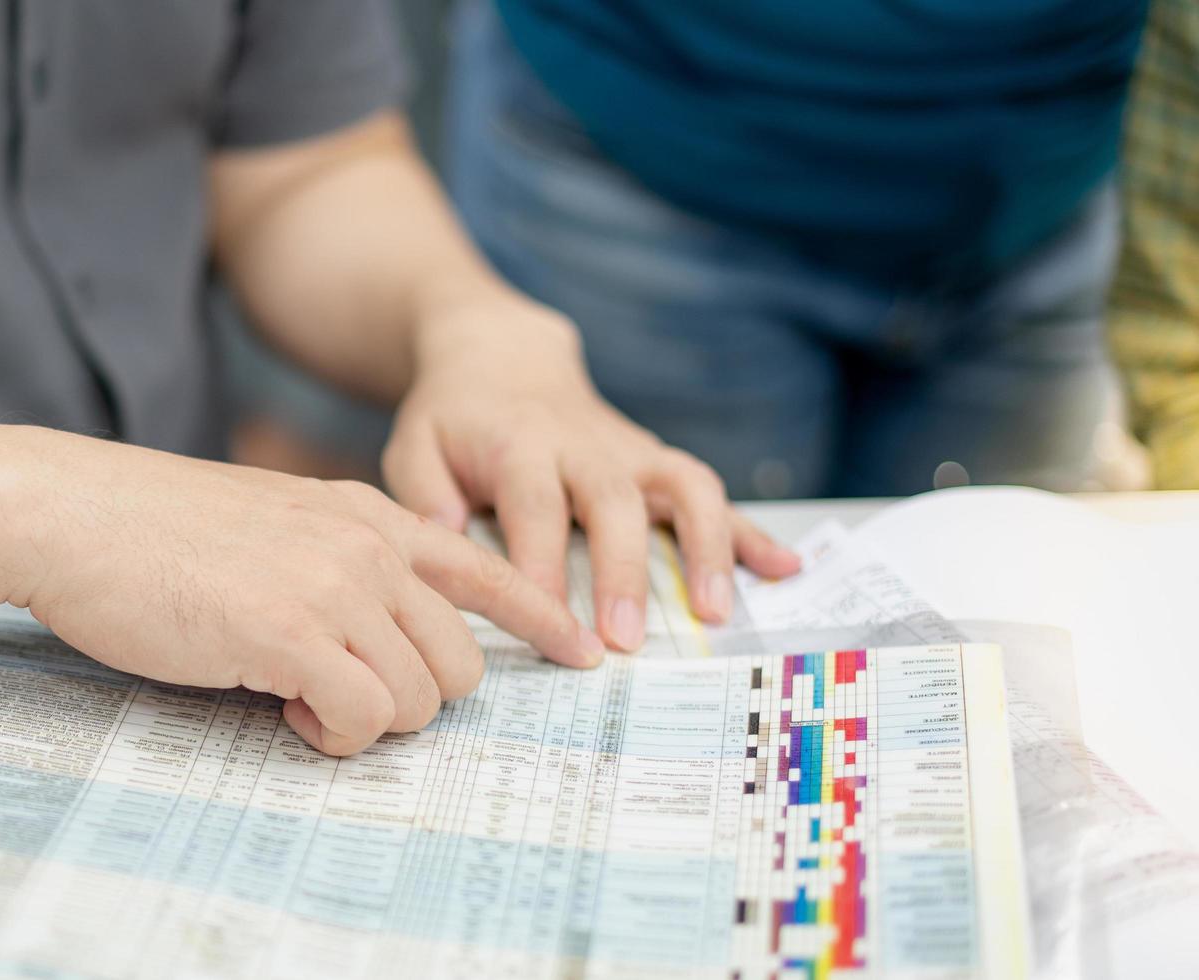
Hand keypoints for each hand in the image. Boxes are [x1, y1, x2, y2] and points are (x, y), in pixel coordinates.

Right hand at [14, 438, 605, 755]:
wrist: (75, 515)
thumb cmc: (155, 532)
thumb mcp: (273, 522)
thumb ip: (337, 561)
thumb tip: (373, 635)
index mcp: (366, 516)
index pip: (486, 569)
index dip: (540, 618)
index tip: (579, 652)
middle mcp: (368, 546)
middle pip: (460, 663)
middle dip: (413, 699)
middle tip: (339, 694)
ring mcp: (335, 586)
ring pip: (421, 698)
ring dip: (368, 721)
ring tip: (298, 697)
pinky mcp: (291, 632)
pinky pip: (363, 718)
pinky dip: (331, 735)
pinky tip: (283, 708)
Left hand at [382, 295, 800, 649]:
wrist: (500, 355)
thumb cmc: (452, 419)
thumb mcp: (412, 445)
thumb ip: (424, 494)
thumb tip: (448, 539)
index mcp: (518, 443)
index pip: (533, 505)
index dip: (543, 563)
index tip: (549, 622)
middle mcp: (583, 444)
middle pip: (613, 501)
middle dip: (624, 570)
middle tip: (626, 640)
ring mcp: (629, 450)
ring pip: (684, 486)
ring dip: (707, 546)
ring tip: (715, 612)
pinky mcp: (656, 460)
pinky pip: (712, 491)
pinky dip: (750, 529)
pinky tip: (786, 567)